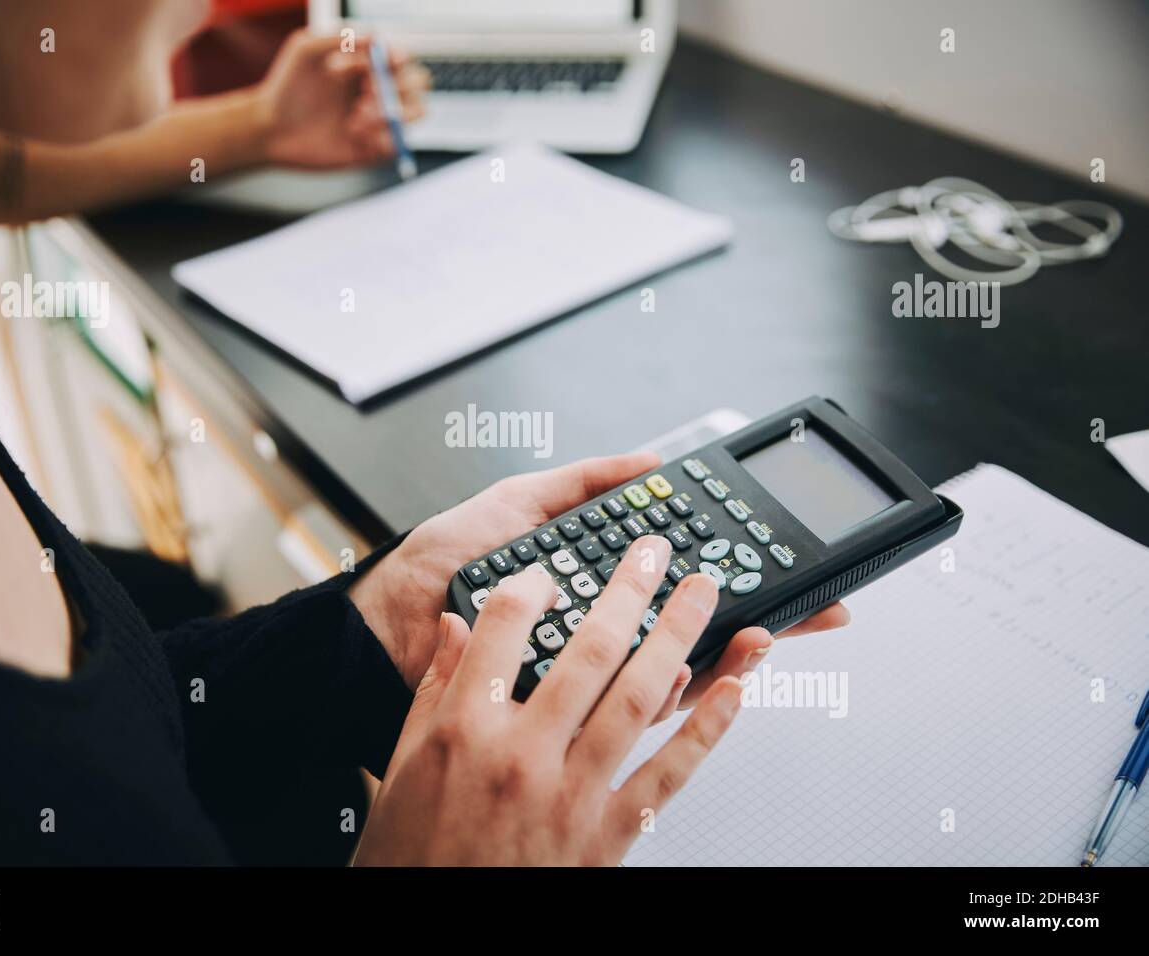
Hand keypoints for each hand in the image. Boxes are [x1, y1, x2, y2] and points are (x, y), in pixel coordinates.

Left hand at [251, 29, 428, 168]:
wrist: (271, 129)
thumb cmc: (285, 86)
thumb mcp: (305, 50)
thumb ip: (339, 36)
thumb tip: (377, 36)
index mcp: (367, 65)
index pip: (402, 57)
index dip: (402, 58)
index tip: (389, 61)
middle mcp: (378, 91)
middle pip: (418, 84)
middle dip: (398, 87)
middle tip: (365, 93)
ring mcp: (379, 121)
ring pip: (415, 112)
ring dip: (392, 113)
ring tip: (356, 118)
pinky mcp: (374, 149)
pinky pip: (398, 144)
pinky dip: (384, 138)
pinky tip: (355, 135)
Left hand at [349, 451, 847, 714]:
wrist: (385, 621)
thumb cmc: (441, 566)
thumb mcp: (520, 505)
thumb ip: (585, 482)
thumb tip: (651, 460)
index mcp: (594, 585)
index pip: (679, 578)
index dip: (738, 568)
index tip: (789, 553)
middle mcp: (599, 634)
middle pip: (698, 626)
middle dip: (761, 611)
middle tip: (811, 597)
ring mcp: (588, 678)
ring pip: (683, 670)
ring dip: (736, 651)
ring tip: (775, 625)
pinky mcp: (569, 714)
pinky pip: (639, 711)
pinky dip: (689, 693)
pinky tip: (724, 667)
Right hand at [356, 538, 749, 864]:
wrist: (437, 932)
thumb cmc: (415, 855)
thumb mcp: (403, 764)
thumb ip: (432, 689)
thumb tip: (453, 628)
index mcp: (465, 728)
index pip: (503, 628)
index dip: (531, 586)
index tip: (550, 572)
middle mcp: (522, 754)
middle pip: (588, 651)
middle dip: (629, 591)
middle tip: (654, 553)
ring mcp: (570, 794)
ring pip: (637, 698)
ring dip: (677, 637)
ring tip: (701, 594)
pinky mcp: (607, 837)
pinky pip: (667, 775)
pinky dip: (705, 730)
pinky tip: (731, 691)